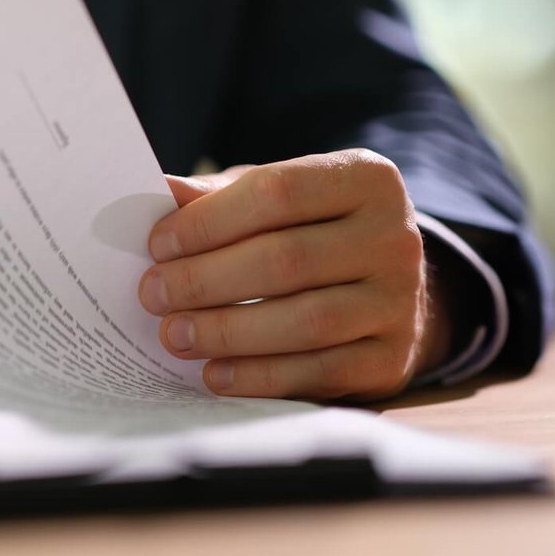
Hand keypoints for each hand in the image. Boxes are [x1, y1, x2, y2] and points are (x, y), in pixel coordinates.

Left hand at [137, 149, 450, 400]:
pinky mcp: (392, 359)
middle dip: (206, 280)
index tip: (158, 245)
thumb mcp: (271, 201)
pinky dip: (260, 377)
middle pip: (287, 259)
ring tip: (174, 335)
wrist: (384, 291)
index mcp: (365, 179)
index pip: (277, 192)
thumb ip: (218, 196)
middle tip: (153, 294)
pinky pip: (321, 372)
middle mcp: (395, 237)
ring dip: (227, 332)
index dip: (209, 221)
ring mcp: (401, 302)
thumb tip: (158, 192)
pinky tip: (215, 373)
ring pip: (306, 321)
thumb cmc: (308, 233)